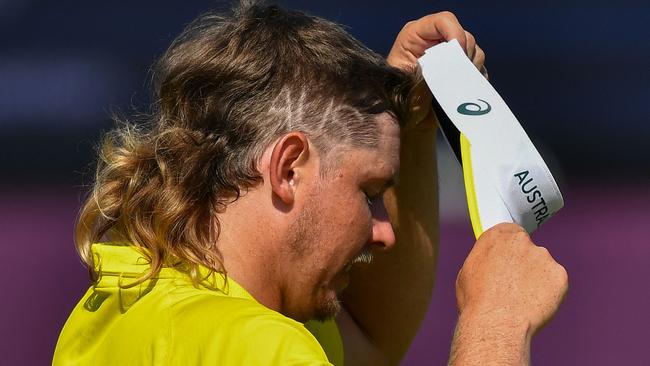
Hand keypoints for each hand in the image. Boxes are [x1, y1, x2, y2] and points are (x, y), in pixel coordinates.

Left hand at [387, 12, 486, 127]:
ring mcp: (449, 54)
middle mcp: (434, 41)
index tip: (459, 55)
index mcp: (415, 36)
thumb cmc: (400, 102)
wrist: (408, 122)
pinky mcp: (460, 69)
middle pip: (464, 36)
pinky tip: (466, 90)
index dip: (455, 33)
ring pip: (475, 51)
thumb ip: (428, 70)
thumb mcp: (408, 83)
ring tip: (457, 86)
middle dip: (465, 57)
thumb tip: (453, 65)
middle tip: (457, 77)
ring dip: (471, 69)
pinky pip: (479, 67)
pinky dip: (476, 78)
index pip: (443, 21)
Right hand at [455, 223, 567, 336]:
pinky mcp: (559, 275)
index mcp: (497, 235)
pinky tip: (535, 305)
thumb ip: (485, 260)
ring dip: (537, 279)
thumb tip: (491, 264)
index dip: (510, 249)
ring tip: (522, 300)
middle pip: (528, 249)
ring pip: (544, 266)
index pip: (510, 233)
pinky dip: (549, 293)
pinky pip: (556, 283)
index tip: (509, 260)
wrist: (496, 323)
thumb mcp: (468, 271)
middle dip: (524, 264)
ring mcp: (543, 256)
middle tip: (514, 285)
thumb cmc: (477, 301)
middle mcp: (521, 240)